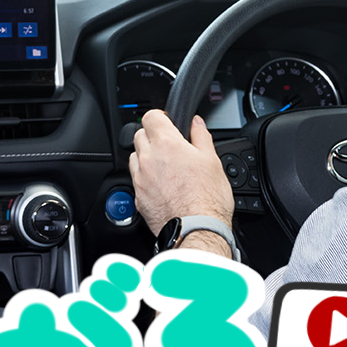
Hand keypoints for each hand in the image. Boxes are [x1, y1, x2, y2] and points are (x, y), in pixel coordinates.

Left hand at [128, 109, 233, 237]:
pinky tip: (161, 186)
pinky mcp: (138, 198)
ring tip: (165, 167)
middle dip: (152, 136)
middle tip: (169, 146)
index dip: (161, 117)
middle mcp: (148, 159)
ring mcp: (140, 179)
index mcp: (167, 144)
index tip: (168, 123)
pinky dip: (145, 178)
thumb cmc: (208, 199)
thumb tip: (196, 123)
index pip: (151, 116)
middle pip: (139, 135)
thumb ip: (201, 136)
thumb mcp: (212, 160)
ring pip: (134, 157)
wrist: (197, 230)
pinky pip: (136, 180)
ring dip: (146, 157)